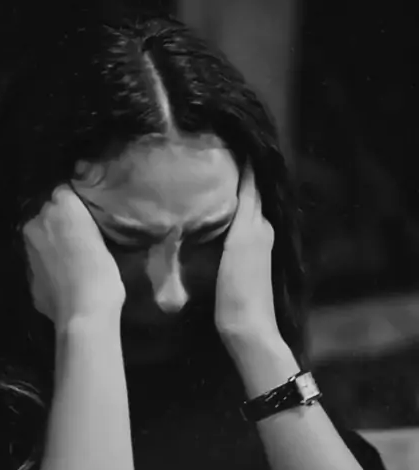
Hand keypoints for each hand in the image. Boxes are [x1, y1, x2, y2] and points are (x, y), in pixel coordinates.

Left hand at [23, 184, 125, 331]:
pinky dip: (49, 269)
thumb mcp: (105, 242)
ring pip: (40, 239)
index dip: (76, 205)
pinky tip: (65, 280)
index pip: (64, 192)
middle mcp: (37, 222)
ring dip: (52, 245)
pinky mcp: (27, 275)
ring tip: (73, 260)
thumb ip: (87, 227)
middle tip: (82, 238)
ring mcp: (28, 250)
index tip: (88, 215)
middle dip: (60, 223)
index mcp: (61, 207)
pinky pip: (41, 264)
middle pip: (48, 215)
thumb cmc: (102, 273)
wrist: (82, 314)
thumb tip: (82, 229)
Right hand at [215, 163, 279, 346]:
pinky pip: (235, 227)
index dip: (244, 163)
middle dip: (238, 174)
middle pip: (248, 195)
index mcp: (258, 224)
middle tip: (214, 154)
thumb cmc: (241, 288)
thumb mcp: (241, 242)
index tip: (230, 141)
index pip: (251, 184)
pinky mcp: (241, 261)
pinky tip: (213, 212)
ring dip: (232, 193)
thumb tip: (249, 171)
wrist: (247, 328)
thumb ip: (246, 209)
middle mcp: (259, 231)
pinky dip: (227, 213)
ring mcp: (251, 247)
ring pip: (242, 210)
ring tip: (210, 176)